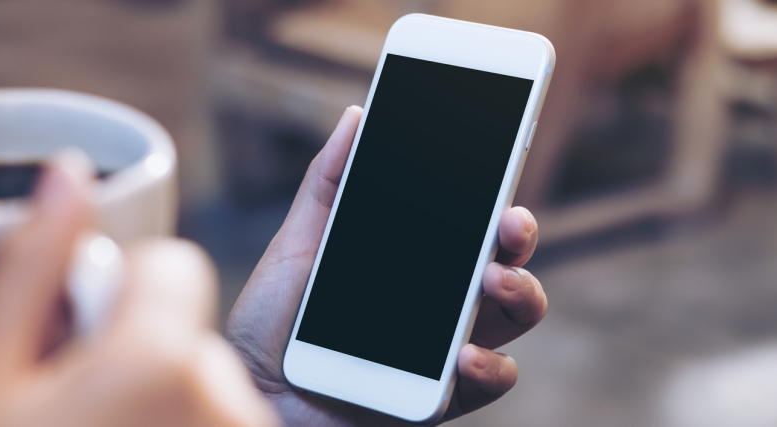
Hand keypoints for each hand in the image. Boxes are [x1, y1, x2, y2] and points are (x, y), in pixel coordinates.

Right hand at [0, 151, 277, 426]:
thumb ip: (30, 263)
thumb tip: (67, 173)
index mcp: (161, 358)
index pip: (171, 266)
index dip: (116, 299)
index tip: (77, 347)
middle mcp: (222, 398)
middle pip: (186, 329)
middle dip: (137, 355)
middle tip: (80, 410)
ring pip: (204, 384)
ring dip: (163, 402)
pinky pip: (222, 419)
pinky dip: (186, 426)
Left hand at [225, 107, 547, 425]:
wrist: (255, 388)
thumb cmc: (275, 319)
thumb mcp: (299, 240)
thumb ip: (329, 181)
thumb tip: (357, 114)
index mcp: (418, 257)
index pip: (472, 219)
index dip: (497, 190)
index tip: (505, 160)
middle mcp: (442, 298)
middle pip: (506, 259)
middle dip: (519, 236)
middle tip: (509, 222)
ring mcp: (446, 345)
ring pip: (515, 314)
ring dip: (521, 292)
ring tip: (494, 281)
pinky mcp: (442, 395)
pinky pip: (492, 380)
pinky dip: (491, 366)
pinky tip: (465, 355)